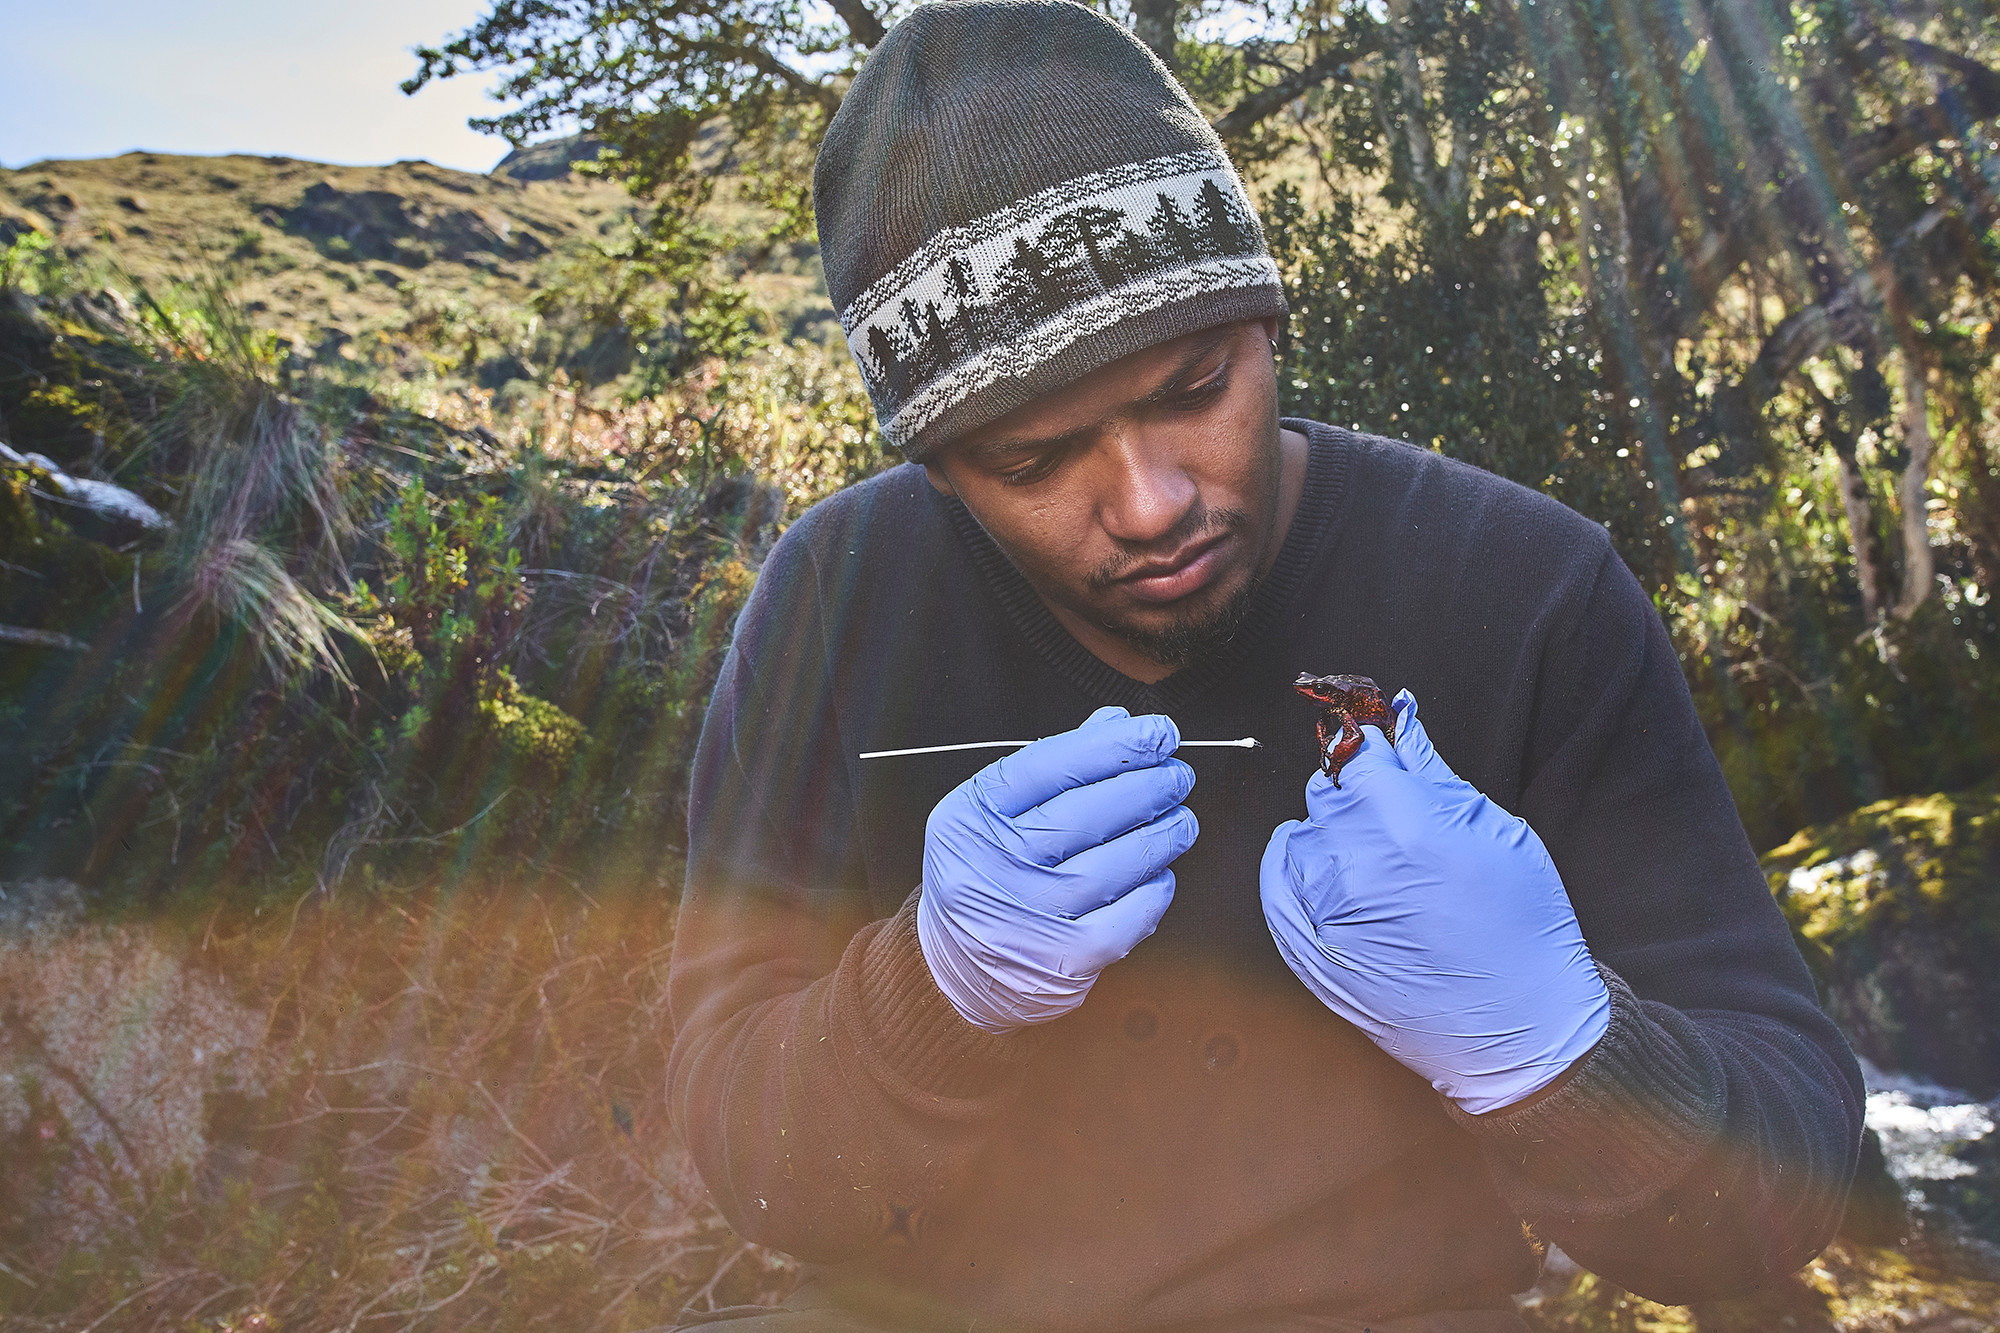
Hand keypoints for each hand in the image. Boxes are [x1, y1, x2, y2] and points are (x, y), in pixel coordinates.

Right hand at [918, 707, 1197, 1033]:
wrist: (959, 964)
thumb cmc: (988, 874)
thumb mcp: (996, 812)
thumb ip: (1054, 766)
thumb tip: (1116, 723)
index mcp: (972, 817)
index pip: (1050, 765)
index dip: (1113, 745)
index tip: (1158, 732)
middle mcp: (992, 864)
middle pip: (1086, 812)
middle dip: (1147, 786)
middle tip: (1177, 775)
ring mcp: (1027, 916)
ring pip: (1114, 865)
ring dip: (1162, 836)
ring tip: (1181, 821)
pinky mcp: (1061, 962)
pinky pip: (1125, 918)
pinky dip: (1153, 892)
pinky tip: (1160, 874)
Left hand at [1260, 692, 1608, 1112]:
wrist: (1518, 1027)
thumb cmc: (1521, 930)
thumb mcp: (1496, 831)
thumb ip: (1433, 769)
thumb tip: (1401, 717)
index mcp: (1404, 822)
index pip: (1358, 753)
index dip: (1375, 753)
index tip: (1385, 760)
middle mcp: (1352, 860)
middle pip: (1326, 791)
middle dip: (1356, 795)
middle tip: (1397, 821)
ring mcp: (1323, 906)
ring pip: (1302, 834)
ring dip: (1332, 835)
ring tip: (1384, 865)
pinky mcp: (1307, 946)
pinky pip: (1276, 879)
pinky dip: (1296, 866)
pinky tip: (1332, 872)